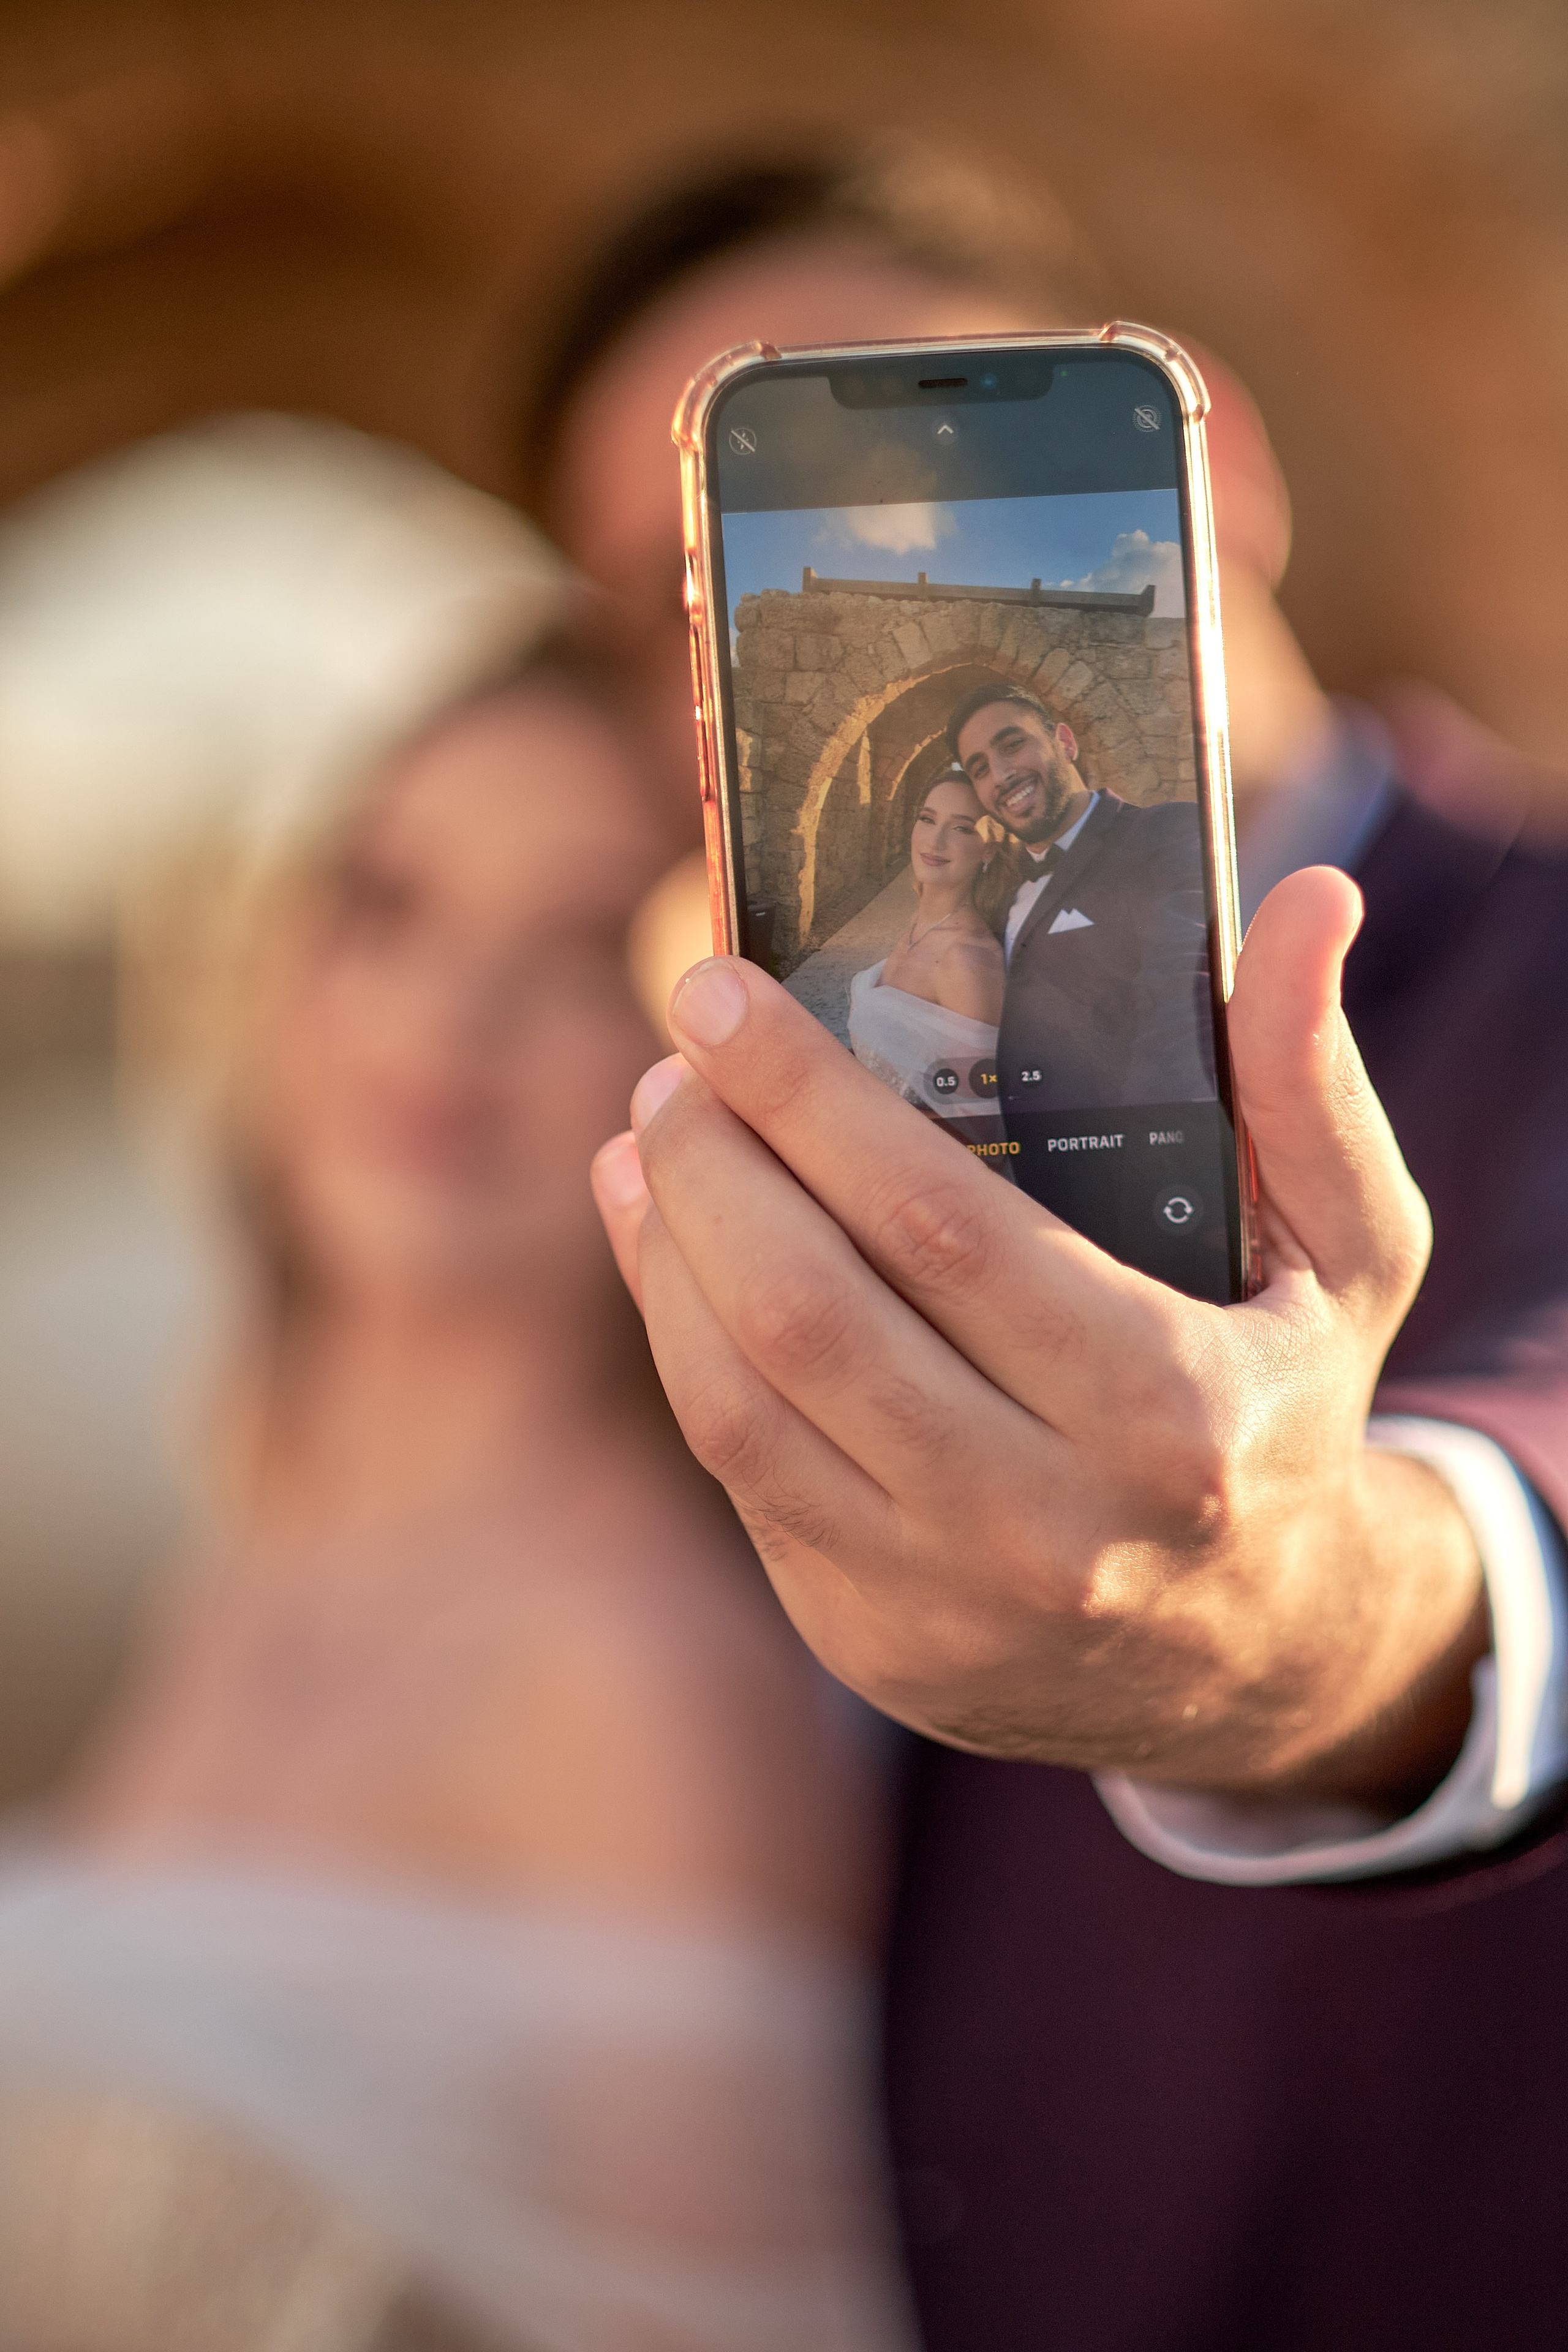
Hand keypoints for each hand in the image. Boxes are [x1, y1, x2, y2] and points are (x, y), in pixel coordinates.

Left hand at [592, 868, 1485, 1805]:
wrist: (1254, 1659)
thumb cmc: (1283, 1409)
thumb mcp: (1350, 1252)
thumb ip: (1309, 1080)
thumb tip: (1308, 899)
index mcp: (1169, 1412)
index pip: (944, 1231)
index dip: (808, 1102)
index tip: (721, 992)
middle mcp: (1048, 1527)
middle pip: (809, 1316)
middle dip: (711, 1162)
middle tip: (676, 1059)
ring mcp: (943, 1603)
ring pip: (737, 1404)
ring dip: (664, 1250)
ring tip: (649, 1137)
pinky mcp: (865, 1641)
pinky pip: (735, 1469)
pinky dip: (675, 1340)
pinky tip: (662, 1243)